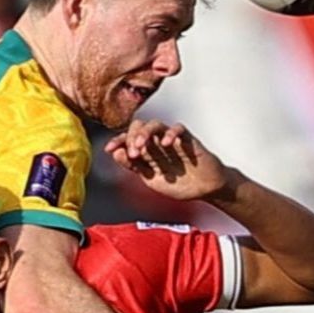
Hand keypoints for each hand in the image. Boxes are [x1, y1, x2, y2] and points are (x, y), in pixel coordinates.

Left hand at [105, 118, 233, 203]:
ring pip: (155, 124)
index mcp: (145, 152)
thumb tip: (116, 153)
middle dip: (131, 137)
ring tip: (141, 146)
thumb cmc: (179, 182)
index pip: (127, 140)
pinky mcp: (187, 138)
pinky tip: (166, 143)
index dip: (117, 141)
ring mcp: (171, 139)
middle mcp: (156, 142)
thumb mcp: (151, 179)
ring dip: (145, 133)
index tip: (109, 149)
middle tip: (132, 152)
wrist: (204, 187)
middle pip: (138, 126)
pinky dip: (171, 133)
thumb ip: (134, 166)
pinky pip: (178, 129)